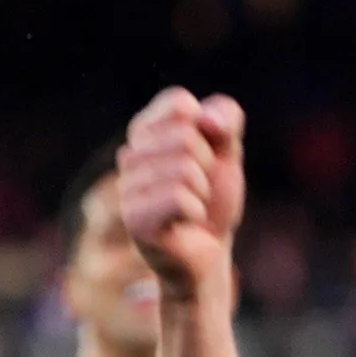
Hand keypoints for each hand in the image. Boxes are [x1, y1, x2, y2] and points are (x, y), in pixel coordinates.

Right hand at [116, 87, 246, 301]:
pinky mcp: (134, 219)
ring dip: (203, 192)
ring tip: (193, 208)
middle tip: (201, 190)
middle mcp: (129, 156)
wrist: (209, 253)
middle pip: (185, 136)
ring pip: (184, 168)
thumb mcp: (228, 152)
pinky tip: (187, 223)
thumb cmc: (213, 200)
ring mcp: (127, 188)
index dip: (208, 129)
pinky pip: (180, 197)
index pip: (179, 103)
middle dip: (208, 165)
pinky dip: (196, 211)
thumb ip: (225, 119)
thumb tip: (204, 117)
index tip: (206, 156)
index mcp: (146, 132)